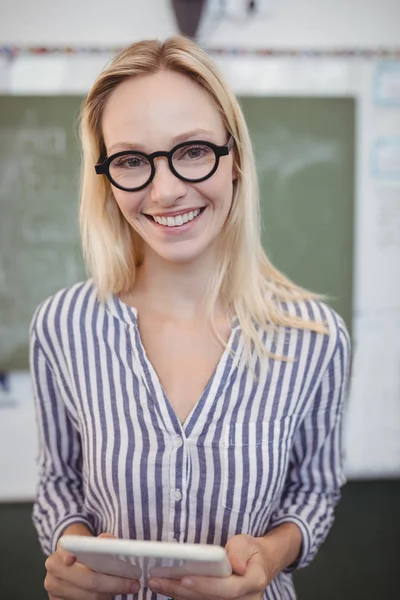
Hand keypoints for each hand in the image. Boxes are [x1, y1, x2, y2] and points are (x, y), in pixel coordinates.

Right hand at [45, 533, 139, 599]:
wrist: (71, 558)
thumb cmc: (85, 549)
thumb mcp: (91, 538)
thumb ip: (102, 540)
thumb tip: (109, 542)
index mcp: (62, 548)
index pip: (66, 551)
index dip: (68, 555)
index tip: (71, 559)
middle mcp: (54, 568)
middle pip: (88, 580)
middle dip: (114, 583)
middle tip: (133, 583)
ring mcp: (54, 587)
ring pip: (89, 596)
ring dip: (110, 592)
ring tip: (125, 587)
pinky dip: (102, 598)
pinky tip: (110, 592)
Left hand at [147, 534, 269, 599]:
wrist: (259, 565)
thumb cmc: (250, 551)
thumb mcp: (247, 543)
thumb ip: (239, 552)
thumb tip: (235, 565)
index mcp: (253, 582)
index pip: (228, 588)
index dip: (206, 585)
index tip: (185, 578)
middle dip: (182, 590)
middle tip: (157, 580)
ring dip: (177, 595)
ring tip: (156, 583)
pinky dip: (183, 597)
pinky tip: (167, 588)